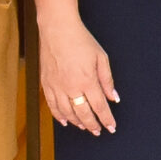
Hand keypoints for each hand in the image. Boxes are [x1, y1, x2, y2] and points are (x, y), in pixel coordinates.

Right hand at [40, 18, 119, 133]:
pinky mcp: (46, 84)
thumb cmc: (80, 40)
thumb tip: (114, 97)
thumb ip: (107, 80)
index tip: (111, 127)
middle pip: (83, 114)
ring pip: (67, 113)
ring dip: (77, 123)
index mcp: (87, 80)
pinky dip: (59, 116)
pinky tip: (65, 121)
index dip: (106, 119)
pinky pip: (52, 105)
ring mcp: (57, 87)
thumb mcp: (101, 58)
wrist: (57, 29)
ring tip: (85, 127)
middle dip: (93, 125)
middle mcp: (71, 87)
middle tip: (98, 131)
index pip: (99, 107)